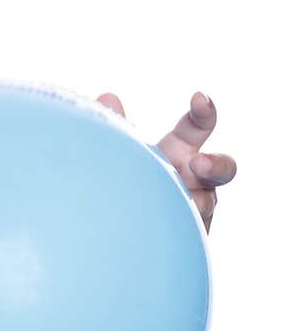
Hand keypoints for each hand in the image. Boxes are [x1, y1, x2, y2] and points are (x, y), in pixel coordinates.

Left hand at [96, 91, 236, 232]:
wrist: (116, 231)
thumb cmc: (126, 181)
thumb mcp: (123, 151)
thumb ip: (117, 126)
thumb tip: (107, 98)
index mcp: (179, 150)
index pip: (198, 126)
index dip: (204, 111)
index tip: (198, 98)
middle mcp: (195, 177)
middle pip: (223, 168)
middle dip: (215, 165)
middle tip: (198, 165)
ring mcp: (196, 207)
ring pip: (206, 205)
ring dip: (196, 202)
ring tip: (184, 204)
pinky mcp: (190, 233)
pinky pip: (192, 230)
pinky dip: (180, 226)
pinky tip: (158, 228)